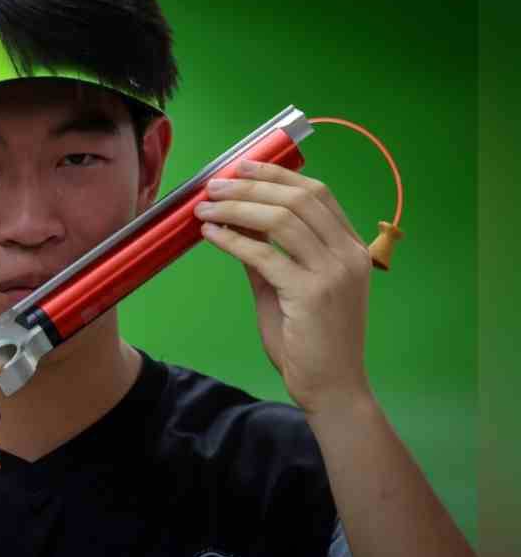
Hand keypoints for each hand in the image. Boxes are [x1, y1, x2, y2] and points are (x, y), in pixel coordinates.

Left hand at [194, 159, 372, 415]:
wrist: (331, 389)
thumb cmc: (309, 343)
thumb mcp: (285, 290)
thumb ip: (268, 256)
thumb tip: (236, 224)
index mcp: (351, 248)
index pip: (317, 194)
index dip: (277, 175)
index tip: (242, 167)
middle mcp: (349, 254)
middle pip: (299, 199)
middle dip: (251, 186)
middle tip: (214, 185)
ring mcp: (335, 273)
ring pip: (283, 219)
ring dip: (238, 207)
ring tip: (206, 207)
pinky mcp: (313, 293)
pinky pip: (266, 254)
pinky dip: (233, 240)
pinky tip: (211, 235)